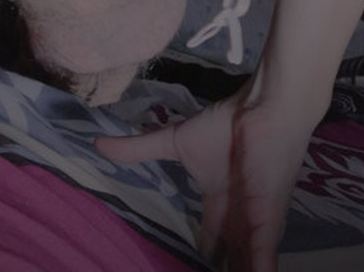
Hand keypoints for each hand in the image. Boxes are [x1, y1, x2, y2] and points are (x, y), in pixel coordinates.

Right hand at [96, 75, 312, 271]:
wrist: (262, 109)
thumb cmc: (226, 125)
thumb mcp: (174, 141)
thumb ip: (138, 149)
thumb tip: (97, 144)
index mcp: (219, 207)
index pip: (206, 244)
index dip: (194, 260)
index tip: (172, 268)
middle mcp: (237, 222)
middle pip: (225, 262)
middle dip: (211, 271)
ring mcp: (253, 226)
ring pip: (243, 266)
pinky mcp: (266, 226)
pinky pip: (262, 263)